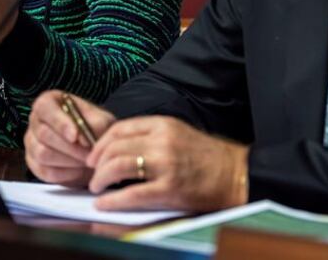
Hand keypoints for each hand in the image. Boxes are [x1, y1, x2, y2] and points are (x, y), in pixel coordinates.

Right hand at [25, 90, 115, 186]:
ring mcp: (32, 142)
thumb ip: (95, 124)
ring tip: (85, 161)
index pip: (45, 107)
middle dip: (70, 147)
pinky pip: (45, 171)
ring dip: (68, 161)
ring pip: (43, 154)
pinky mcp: (34, 163)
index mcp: (49, 102)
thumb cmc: (95, 130)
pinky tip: (77, 169)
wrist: (93, 151)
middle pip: (44, 134)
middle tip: (90, 154)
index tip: (75, 136)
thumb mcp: (102, 121)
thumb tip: (82, 139)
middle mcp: (36, 120)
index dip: (59, 123)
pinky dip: (64, 174)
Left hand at [86, 116, 248, 211]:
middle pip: (114, 147)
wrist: (236, 174)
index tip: (94, 154)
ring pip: (118, 166)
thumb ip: (149, 135)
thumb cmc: (206, 156)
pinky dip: (113, 200)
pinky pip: (132, 194)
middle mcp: (161, 141)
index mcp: (162, 124)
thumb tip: (118, 147)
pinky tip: (104, 203)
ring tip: (96, 187)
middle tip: (91, 172)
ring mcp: (165, 165)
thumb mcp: (177, 132)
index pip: (119, 128)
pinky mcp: (170, 189)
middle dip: (96, 162)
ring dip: (100, 178)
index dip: (100, 142)